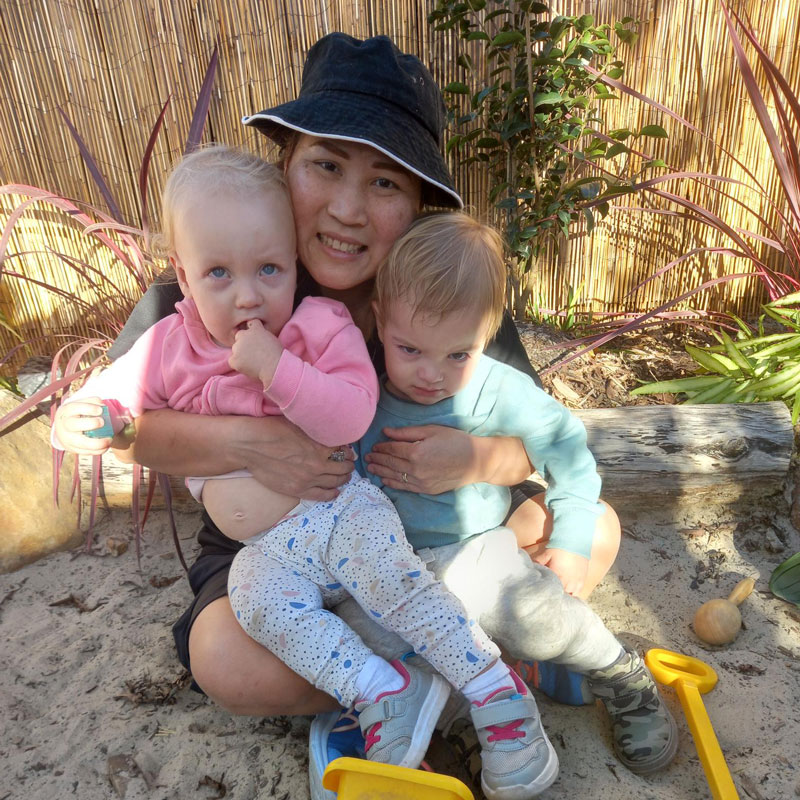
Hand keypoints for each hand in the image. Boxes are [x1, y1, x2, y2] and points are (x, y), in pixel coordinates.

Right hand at [53, 397, 119, 455]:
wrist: (65, 427)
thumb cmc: (78, 413)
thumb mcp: (82, 404)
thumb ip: (93, 401)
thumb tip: (102, 405)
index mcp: (66, 411)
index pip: (74, 408)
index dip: (88, 409)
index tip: (100, 410)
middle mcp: (64, 425)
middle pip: (73, 425)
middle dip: (90, 423)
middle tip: (102, 422)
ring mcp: (67, 439)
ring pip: (79, 443)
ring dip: (96, 443)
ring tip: (109, 440)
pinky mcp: (72, 449)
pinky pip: (84, 452)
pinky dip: (97, 451)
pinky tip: (106, 446)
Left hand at [229, 320, 282, 386]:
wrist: (275, 367)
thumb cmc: (277, 355)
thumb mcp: (272, 339)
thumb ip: (261, 336)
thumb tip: (256, 340)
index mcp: (255, 329)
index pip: (250, 323)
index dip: (252, 330)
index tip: (255, 337)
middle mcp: (244, 335)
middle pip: (239, 335)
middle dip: (244, 342)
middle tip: (253, 352)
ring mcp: (237, 347)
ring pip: (235, 349)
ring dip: (241, 354)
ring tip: (253, 361)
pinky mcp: (234, 359)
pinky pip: (232, 361)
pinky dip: (238, 364)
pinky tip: (248, 367)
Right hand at [236, 416, 354, 501]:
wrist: (250, 445)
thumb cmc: (271, 429)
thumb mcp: (298, 423)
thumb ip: (315, 430)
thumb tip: (328, 431)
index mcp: (319, 445)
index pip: (343, 450)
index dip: (347, 450)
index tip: (347, 450)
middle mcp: (318, 463)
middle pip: (342, 467)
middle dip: (348, 465)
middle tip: (348, 463)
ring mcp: (308, 479)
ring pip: (335, 481)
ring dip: (343, 478)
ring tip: (345, 476)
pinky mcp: (298, 489)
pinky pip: (321, 495)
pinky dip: (332, 494)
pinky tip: (336, 492)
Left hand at [364, 424, 478, 493]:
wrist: (475, 461)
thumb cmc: (455, 441)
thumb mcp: (431, 430)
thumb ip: (406, 433)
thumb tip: (386, 432)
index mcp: (416, 452)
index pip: (392, 449)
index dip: (381, 447)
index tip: (374, 446)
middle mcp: (415, 469)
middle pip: (390, 463)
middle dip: (377, 459)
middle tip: (366, 457)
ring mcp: (420, 482)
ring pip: (394, 476)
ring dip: (381, 471)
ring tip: (370, 468)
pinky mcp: (426, 489)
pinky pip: (404, 487)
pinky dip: (392, 483)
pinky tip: (384, 480)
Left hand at [532, 548, 588, 596]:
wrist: (575, 541)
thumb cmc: (559, 548)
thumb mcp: (547, 554)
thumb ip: (538, 562)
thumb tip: (530, 566)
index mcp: (557, 576)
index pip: (550, 590)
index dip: (546, 592)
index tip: (543, 594)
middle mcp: (567, 582)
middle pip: (559, 595)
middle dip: (554, 595)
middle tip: (549, 595)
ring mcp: (576, 582)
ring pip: (568, 596)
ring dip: (563, 595)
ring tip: (558, 595)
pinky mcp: (582, 581)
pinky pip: (577, 593)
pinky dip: (572, 594)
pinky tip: (568, 594)